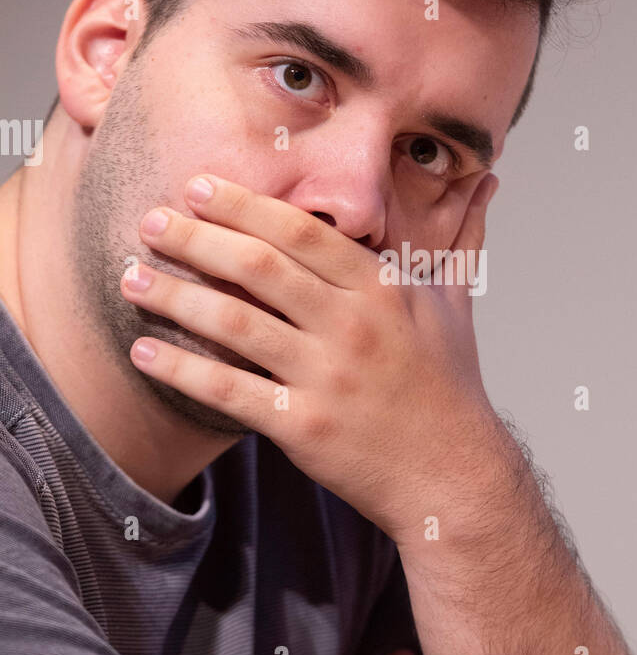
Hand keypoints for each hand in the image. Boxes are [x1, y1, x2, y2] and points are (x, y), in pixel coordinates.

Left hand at [121, 172, 504, 541]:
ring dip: (175, 295)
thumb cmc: (450, 386)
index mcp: (382, 289)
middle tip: (150, 221)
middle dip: (196, 238)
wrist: (454, 475)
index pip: (301, 231)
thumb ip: (461, 236)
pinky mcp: (305, 427)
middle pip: (258, 265)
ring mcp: (327, 377)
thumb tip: (486, 179)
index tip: (195, 187)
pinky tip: (144, 351)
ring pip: (235, 322)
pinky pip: (230, 391)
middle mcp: (352, 326)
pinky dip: (182, 370)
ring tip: (131, 277)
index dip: (242, 205)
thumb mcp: (457, 304)